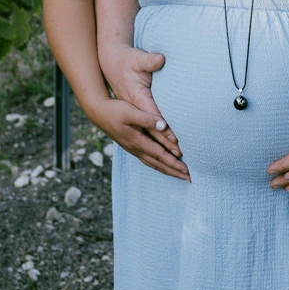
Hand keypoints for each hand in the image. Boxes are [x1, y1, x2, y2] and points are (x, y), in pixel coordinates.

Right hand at [98, 42, 182, 163]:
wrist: (99, 113)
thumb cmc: (115, 110)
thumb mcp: (131, 112)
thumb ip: (147, 119)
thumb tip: (163, 125)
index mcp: (137, 141)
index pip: (160, 156)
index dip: (173, 163)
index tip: (186, 170)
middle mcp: (136, 148)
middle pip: (158, 164)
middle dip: (174, 171)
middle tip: (189, 178)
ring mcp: (133, 149)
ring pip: (153, 164)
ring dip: (167, 170)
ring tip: (179, 174)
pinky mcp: (132, 146)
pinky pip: (148, 160)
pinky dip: (158, 165)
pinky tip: (163, 165)